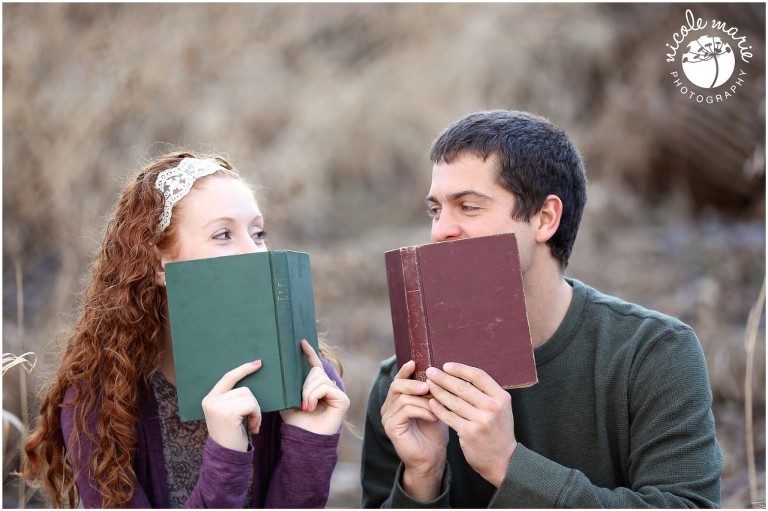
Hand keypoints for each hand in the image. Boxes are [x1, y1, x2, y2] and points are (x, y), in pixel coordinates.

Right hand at [202, 360, 262, 451]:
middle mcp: (211, 400)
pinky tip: (254, 427)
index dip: (243, 369)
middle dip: (253, 404)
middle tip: (252, 420)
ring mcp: (218, 406)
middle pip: (244, 389)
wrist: (226, 456)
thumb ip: (231, 398)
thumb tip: (249, 379)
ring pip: (249, 396)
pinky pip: (252, 405)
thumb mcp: (227, 413)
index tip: (257, 363)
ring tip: (252, 424)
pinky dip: (257, 415)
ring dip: (256, 411)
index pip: (228, 377)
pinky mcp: (228, 413)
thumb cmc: (231, 435)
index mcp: (209, 398)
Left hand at [280, 340, 349, 434]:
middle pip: (316, 372)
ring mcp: (338, 393)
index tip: (301, 342)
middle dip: (304, 385)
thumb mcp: (288, 399)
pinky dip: (314, 396)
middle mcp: (329, 388)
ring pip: (320, 379)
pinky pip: (326, 388)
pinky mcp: (343, 400)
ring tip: (305, 407)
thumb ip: (289, 386)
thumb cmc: (296, 422)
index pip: (314, 366)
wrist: (304, 439)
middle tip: (301, 403)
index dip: (309, 353)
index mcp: (317, 386)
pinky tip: (311, 407)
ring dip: (307, 392)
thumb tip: (282, 370)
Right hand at [380, 360, 447, 500]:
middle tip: (429, 386)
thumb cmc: (434, 433)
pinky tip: (434, 416)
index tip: (415, 362)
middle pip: (397, 386)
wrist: (431, 459)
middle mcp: (388, 408)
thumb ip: (430, 392)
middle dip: (414, 383)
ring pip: (403, 398)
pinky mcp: (391, 428)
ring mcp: (388, 418)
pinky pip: (406, 410)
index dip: (405, 371)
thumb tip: (437, 372)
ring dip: (424, 400)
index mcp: (396, 401)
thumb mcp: (433, 407)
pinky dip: (422, 410)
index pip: (398, 380)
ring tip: (438, 406)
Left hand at [425, 363, 515, 486]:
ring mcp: (481, 421)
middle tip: (430, 371)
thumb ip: (487, 393)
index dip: (460, 369)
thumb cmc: (498, 430)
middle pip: (463, 387)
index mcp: (501, 397)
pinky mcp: (469, 433)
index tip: (446, 365)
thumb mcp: (501, 408)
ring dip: (438, 391)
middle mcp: (492, 407)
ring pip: (454, 401)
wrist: (503, 460)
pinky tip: (431, 402)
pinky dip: (438, 408)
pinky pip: (449, 417)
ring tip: (428, 384)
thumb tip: (462, 374)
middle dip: (444, 378)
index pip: (478, 376)